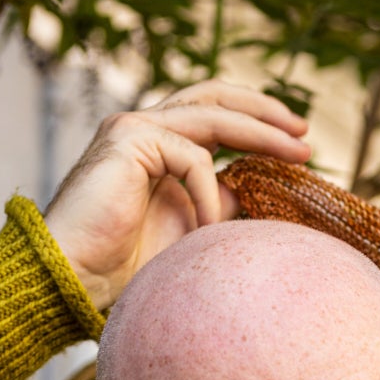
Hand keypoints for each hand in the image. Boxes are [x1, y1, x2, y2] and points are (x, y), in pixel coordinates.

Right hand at [44, 81, 310, 312]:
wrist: (74, 281)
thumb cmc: (124, 269)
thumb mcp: (189, 233)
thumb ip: (218, 206)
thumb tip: (257, 194)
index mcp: (160, 148)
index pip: (217, 117)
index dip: (259, 125)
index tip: (301, 147)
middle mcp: (146, 129)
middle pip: (217, 98)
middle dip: (266, 112)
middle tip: (306, 133)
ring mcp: (135, 129)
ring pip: (212, 114)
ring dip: (261, 132)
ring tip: (297, 154)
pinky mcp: (128, 140)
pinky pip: (192, 157)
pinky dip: (211, 193)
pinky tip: (210, 229)